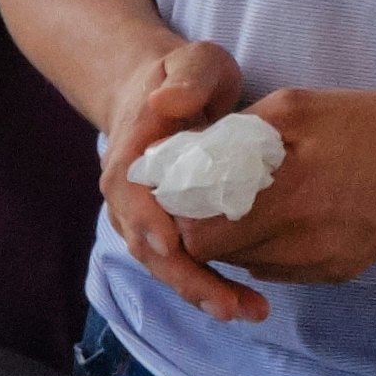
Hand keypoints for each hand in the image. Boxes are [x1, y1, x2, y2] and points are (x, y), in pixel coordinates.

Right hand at [93, 35, 255, 317]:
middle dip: (188, 279)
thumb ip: (186, 80)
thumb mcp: (191, 64)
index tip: (178, 247)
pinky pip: (185, 263)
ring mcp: (146, 219)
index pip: (133, 199)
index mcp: (129, 160)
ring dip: (202, 291)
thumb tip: (167, 102)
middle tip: (232, 306)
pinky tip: (246, 302)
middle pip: (150, 248)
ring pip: (166, 264)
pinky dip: (210, 284)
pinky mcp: (169, 231)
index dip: (153, 226)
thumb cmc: (183, 78)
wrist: (165, 93)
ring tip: (246, 312)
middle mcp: (129, 199)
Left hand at [181, 83, 375, 295]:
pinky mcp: (341, 273)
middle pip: (218, 255)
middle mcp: (306, 240)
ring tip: (250, 201)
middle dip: (204, 228)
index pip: (200, 235)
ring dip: (235, 238)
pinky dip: (267, 248)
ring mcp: (325, 262)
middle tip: (210, 196)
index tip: (184, 192)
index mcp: (290, 194)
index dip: (184, 215)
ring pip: (246, 264)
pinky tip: (284, 216)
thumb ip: (230, 136)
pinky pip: (280, 270)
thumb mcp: (292, 108)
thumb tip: (179, 159)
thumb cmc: (367, 121)